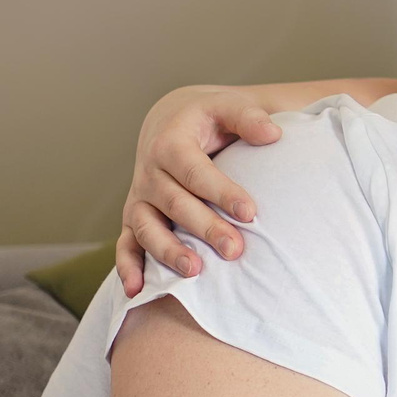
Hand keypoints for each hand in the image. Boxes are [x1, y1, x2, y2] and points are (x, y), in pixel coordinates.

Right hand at [117, 86, 285, 294]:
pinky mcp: (135, 216)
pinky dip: (127, 267)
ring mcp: (140, 197)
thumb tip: (271, 133)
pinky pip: (124, 244)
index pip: (195, 171)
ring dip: (166, 250)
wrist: (171, 121)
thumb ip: (248, 116)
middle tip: (235, 250)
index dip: (221, 192)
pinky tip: (137, 291)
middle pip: (174, 203)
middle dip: (204, 228)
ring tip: (194, 271)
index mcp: (171, 143)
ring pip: (145, 226)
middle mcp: (150, 172)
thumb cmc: (209, 117)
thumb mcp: (227, 106)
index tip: (251, 212)